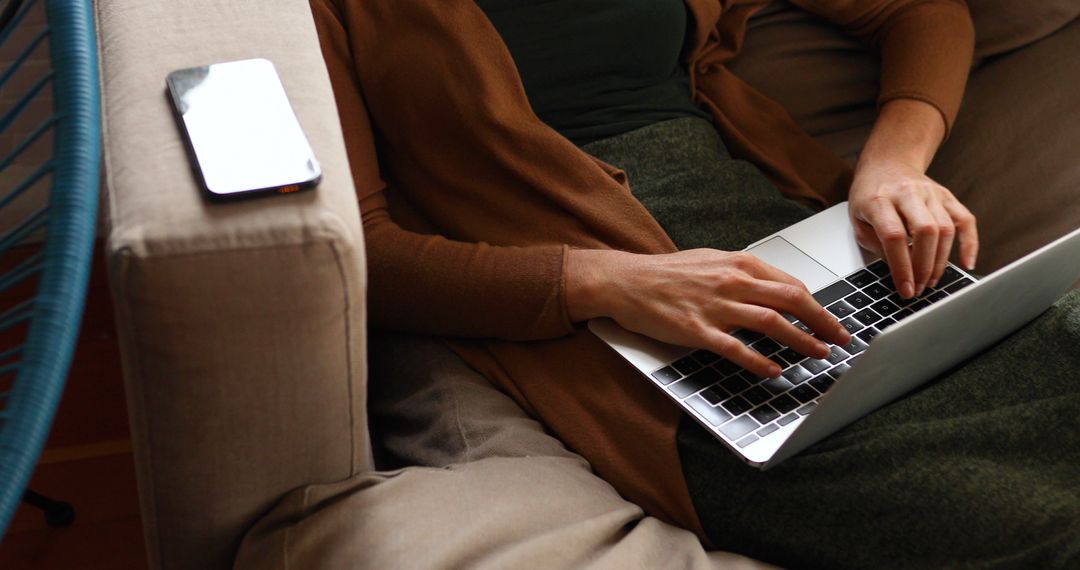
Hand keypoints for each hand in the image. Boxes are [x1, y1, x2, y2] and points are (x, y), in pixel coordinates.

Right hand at [567, 248, 851, 377]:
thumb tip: (777, 290)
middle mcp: (731, 281)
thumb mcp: (711, 262)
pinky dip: (759, 360)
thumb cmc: (667, 274)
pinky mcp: (697, 329)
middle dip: (822, 321)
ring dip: (801, 340)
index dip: (817, 305)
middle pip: (791, 300)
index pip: (791, 284)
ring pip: (771, 322)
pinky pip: (736, 347)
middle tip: (841, 338)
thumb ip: (744, 275)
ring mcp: (715, 306)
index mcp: (738, 263)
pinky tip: (774, 370)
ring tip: (819, 354)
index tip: (832, 321)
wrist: (626, 280)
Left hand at [848, 160, 977, 297]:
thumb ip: (875, 244)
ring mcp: (930, 193)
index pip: (894, 236)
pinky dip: (970, 243)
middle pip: (926, 231)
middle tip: (920, 288)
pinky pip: (966, 220)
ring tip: (931, 281)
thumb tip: (898, 271)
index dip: (901, 266)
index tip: (905, 288)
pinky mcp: (947, 196)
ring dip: (941, 261)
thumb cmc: (870, 195)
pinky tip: (966, 263)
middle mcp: (908, 193)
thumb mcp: (857, 219)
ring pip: (946, 228)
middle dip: (924, 266)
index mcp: (879, 199)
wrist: (887, 164)